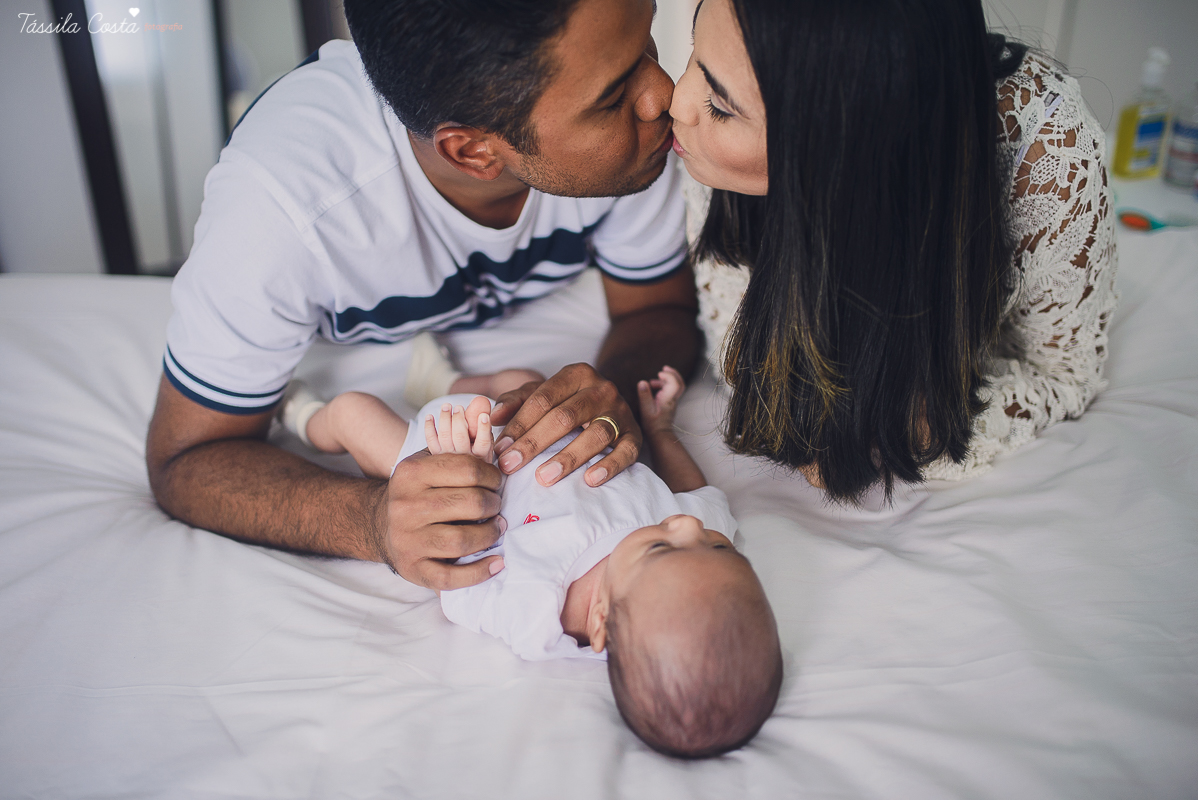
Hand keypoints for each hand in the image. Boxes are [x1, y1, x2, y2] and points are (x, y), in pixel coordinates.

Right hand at [373, 450, 505, 590]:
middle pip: (469, 503)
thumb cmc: (416, 492)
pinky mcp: (412, 568)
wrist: (380, 525)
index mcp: (411, 473)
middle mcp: (405, 506)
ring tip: (496, 529)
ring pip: (461, 540)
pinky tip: (496, 563)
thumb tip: (497, 453)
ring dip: (489, 535)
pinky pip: (450, 577)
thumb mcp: (426, 463)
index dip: (491, 476)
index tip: (496, 483)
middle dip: (493, 504)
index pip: (467, 469)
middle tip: (496, 507)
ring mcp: (407, 540)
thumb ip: (456, 454)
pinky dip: (479, 572)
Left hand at [424, 398, 494, 460]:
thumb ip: (484, 427)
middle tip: (458, 407)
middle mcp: (463, 458)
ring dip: (444, 419)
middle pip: (459, 437)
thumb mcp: (486, 443)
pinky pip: (431, 440)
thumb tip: (482, 405)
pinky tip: (430, 416)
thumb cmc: (476, 453)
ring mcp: (448, 457)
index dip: (483, 428)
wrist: (462, 472)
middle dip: (458, 420)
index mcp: (479, 456)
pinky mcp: (436, 455)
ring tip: (446, 406)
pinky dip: (429, 427)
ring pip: (444, 436)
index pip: (483, 442)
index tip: (483, 416)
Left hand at [488, 362, 640, 487]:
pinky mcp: (635, 435)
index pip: (543, 399)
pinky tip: (590, 480)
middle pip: (565, 416)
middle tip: (510, 466)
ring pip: (595, 434)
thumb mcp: (543, 395)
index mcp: (576, 374)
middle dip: (534, 443)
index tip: (499, 449)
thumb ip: (516, 402)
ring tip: (543, 478)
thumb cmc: (570, 402)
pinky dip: (609, 466)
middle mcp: (602, 389)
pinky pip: (626, 452)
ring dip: (568, 458)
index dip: (519, 424)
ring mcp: (621, 412)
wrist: (613, 404)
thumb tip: (492, 418)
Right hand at [637, 365, 684, 436]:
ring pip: (675, 386)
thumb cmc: (652, 424)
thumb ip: (644, 395)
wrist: (660, 435)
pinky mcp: (669, 403)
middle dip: (673, 373)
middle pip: (680, 383)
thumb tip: (642, 382)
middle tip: (664, 368)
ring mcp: (672, 401)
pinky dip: (663, 385)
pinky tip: (652, 388)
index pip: (675, 383)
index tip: (659, 373)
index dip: (669, 375)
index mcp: (668, 399)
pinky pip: (670, 390)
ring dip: (666, 380)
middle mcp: (672, 399)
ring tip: (652, 381)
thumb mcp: (645, 409)